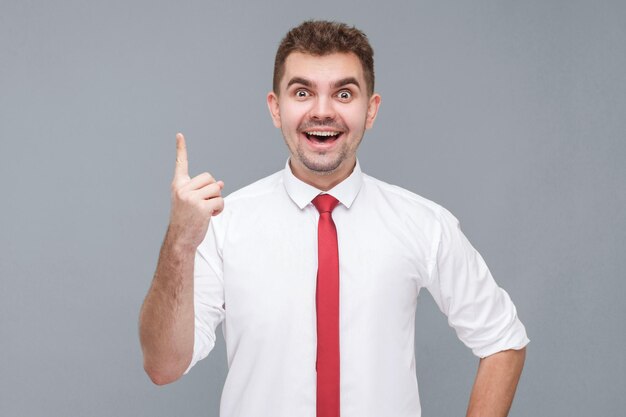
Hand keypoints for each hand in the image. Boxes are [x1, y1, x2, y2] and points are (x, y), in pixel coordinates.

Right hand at [168, 133, 223, 249]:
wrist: (180, 240)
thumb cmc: (186, 220)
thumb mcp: (191, 202)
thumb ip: (203, 190)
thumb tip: (222, 183)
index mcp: (178, 186)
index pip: (180, 164)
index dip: (181, 149)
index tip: (180, 135)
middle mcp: (183, 189)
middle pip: (209, 178)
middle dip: (213, 190)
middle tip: (205, 203)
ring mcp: (191, 198)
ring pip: (217, 189)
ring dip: (217, 200)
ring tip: (207, 211)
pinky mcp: (201, 207)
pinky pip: (220, 201)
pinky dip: (219, 209)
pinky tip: (210, 216)